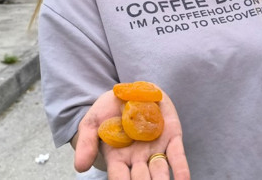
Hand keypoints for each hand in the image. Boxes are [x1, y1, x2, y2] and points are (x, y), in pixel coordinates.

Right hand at [74, 88, 189, 179]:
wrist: (130, 91)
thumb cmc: (108, 110)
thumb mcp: (93, 122)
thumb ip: (87, 142)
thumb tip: (79, 168)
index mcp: (117, 159)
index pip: (119, 177)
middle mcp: (138, 159)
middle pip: (141, 179)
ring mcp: (155, 150)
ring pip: (160, 171)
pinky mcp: (172, 138)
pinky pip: (177, 155)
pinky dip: (181, 168)